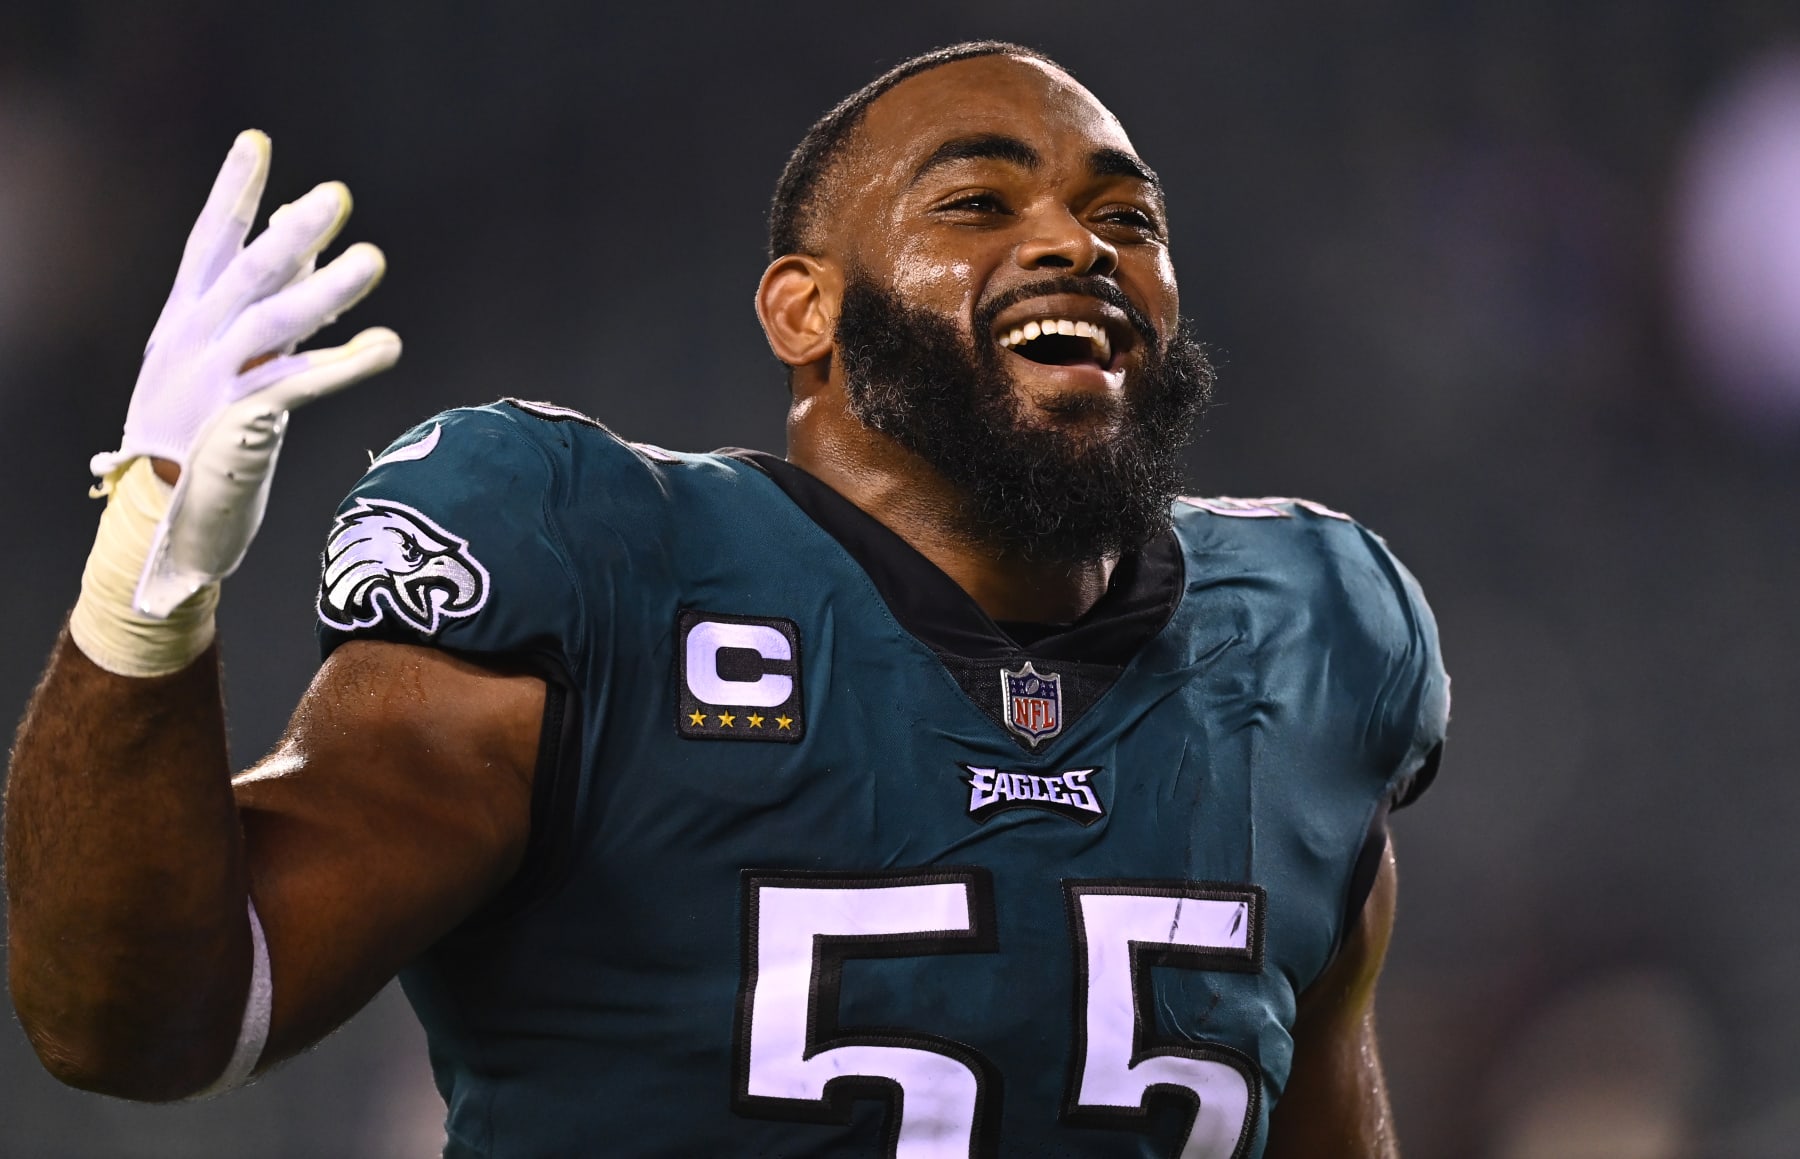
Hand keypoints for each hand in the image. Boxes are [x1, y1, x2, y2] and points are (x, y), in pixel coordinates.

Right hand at [92, 130, 400, 616]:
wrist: (160, 515)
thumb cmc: (197, 431)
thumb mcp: (217, 357)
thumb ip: (258, 303)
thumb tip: (296, 244)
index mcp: (182, 320)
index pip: (207, 242)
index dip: (232, 191)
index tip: (257, 143)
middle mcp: (192, 342)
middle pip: (246, 273)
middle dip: (291, 232)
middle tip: (336, 195)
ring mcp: (213, 383)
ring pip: (273, 323)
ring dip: (325, 290)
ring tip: (373, 259)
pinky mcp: (241, 425)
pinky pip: (299, 386)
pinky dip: (345, 364)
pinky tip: (387, 343)